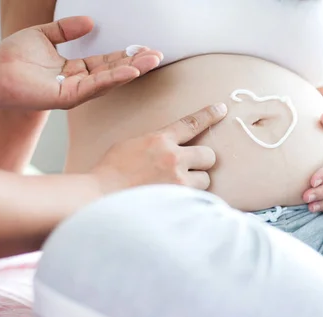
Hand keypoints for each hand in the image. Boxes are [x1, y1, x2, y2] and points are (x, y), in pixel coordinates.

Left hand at [0, 16, 162, 109]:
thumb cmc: (12, 57)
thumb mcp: (43, 35)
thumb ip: (66, 29)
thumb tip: (90, 21)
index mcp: (75, 70)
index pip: (107, 61)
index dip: (126, 54)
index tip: (145, 48)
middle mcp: (79, 83)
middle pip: (114, 71)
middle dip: (137, 63)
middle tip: (157, 55)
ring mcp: (76, 92)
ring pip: (110, 80)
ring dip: (132, 70)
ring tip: (152, 61)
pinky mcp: (69, 98)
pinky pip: (96, 87)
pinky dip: (114, 79)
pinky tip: (130, 71)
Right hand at [90, 103, 227, 193]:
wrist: (100, 196)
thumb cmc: (110, 173)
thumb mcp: (131, 146)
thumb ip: (154, 143)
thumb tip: (169, 145)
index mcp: (159, 140)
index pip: (191, 123)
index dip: (209, 115)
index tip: (221, 109)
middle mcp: (172, 157)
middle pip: (209, 154)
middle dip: (201, 162)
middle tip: (189, 170)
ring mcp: (177, 180)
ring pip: (206, 178)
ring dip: (196, 183)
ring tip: (176, 189)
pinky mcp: (178, 199)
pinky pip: (198, 198)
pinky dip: (190, 200)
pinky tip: (177, 202)